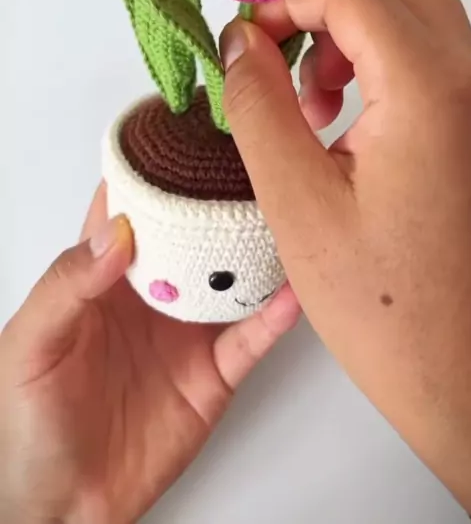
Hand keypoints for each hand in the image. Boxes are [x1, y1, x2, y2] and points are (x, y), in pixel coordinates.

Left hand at [0, 186, 299, 523]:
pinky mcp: (215, 372)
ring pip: (232, 273)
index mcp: (104, 274)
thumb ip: (68, 285)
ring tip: (287, 209)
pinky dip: (276, 315)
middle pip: (193, 229)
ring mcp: (188, 329)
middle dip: (218, 192)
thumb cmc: (29, 421)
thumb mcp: (31, 344)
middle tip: (254, 156)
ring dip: (259, 244)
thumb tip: (116, 232)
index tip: (187, 129)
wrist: (65, 507)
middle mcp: (153, 291)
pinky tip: (295, 291)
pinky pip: (252, 337)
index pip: (132, 205)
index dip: (154, 165)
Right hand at [221, 0, 470, 519]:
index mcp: (430, 88)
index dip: (284, 1)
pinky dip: (389, 65)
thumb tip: (241, 39)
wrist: (467, 376)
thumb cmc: (384, 307)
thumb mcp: (295, 202)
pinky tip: (354, 127)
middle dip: (333, 7)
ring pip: (420, 15)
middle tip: (293, 68)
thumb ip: (257, 105)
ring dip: (360, 37)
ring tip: (318, 107)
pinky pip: (436, 59)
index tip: (248, 44)